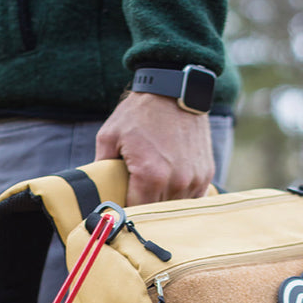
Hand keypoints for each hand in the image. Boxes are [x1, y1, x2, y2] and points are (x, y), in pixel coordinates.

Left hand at [95, 93, 214, 205]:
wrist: (174, 90)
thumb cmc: (140, 112)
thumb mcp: (109, 135)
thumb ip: (101, 166)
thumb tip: (96, 190)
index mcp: (151, 176)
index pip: (137, 213)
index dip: (127, 212)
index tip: (122, 206)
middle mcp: (176, 182)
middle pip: (157, 212)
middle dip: (145, 207)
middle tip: (136, 196)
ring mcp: (194, 179)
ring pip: (176, 208)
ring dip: (164, 203)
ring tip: (154, 189)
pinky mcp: (206, 174)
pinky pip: (193, 198)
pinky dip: (181, 196)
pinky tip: (171, 185)